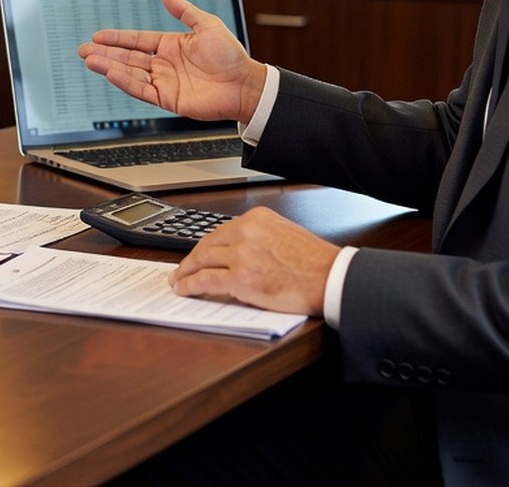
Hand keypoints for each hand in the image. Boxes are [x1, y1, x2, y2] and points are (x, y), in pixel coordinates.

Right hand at [78, 0, 266, 122]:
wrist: (245, 85)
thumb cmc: (231, 56)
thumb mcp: (207, 25)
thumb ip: (184, 11)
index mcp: (171, 46)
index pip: (137, 41)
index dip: (117, 38)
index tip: (98, 36)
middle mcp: (164, 64)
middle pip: (128, 58)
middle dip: (105, 53)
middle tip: (83, 50)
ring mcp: (164, 82)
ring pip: (130, 73)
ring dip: (109, 66)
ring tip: (90, 60)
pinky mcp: (167, 99)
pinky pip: (141, 90)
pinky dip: (125, 81)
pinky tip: (111, 73)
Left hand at [169, 206, 337, 315]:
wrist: (330, 278)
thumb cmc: (315, 262)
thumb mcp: (285, 234)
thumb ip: (260, 237)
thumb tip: (240, 252)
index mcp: (257, 219)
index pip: (221, 231)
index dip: (206, 246)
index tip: (198, 254)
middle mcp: (245, 232)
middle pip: (207, 244)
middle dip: (191, 258)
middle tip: (182, 268)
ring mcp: (241, 254)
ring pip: (201, 260)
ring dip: (185, 271)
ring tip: (178, 280)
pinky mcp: (239, 277)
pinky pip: (205, 280)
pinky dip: (189, 284)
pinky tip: (184, 288)